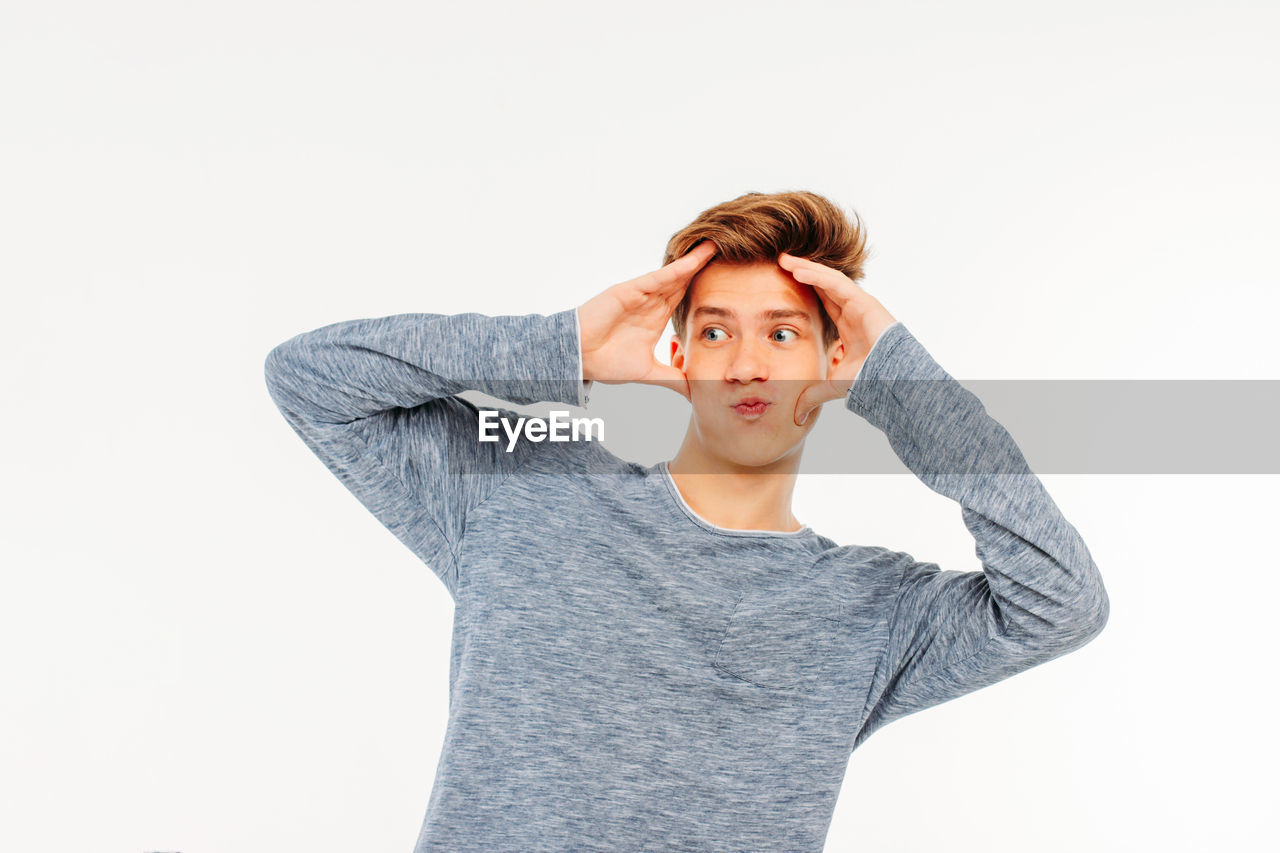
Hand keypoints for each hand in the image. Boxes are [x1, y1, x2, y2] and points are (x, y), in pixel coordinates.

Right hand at [577, 240, 717, 399]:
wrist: (578, 359)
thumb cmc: (605, 362)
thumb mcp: (647, 372)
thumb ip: (672, 378)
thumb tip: (694, 392)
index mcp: (656, 317)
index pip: (686, 297)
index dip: (706, 286)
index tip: (729, 279)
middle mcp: (650, 302)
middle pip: (683, 280)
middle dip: (704, 266)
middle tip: (731, 249)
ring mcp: (640, 295)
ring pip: (673, 274)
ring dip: (694, 260)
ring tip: (716, 246)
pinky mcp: (629, 291)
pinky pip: (656, 278)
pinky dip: (675, 268)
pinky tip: (693, 259)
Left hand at [777, 252, 897, 425]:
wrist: (890, 379)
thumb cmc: (869, 379)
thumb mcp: (831, 386)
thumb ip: (812, 394)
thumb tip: (797, 414)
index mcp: (847, 325)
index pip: (823, 300)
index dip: (805, 289)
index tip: (783, 282)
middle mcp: (853, 311)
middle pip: (823, 285)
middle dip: (802, 272)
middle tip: (780, 263)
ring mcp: (859, 305)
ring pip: (828, 280)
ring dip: (806, 268)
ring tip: (785, 261)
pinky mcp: (864, 301)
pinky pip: (837, 283)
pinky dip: (817, 276)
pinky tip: (799, 270)